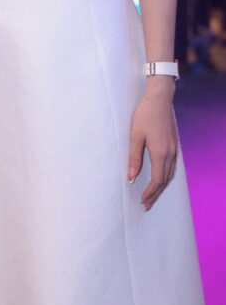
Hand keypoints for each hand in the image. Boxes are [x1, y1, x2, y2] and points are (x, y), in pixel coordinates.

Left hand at [127, 79, 177, 210]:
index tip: (142, 201)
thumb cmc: (144, 115)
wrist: (159, 99)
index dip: (150, 192)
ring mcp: (174, 149)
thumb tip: (131, 178)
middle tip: (146, 205)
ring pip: (170, 174)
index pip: (157, 180)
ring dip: (161, 187)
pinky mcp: (173, 145)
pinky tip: (160, 179)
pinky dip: (165, 177)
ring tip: (152, 196)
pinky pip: (172, 166)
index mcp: (160, 153)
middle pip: (165, 180)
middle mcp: (170, 153)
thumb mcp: (135, 136)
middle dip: (155, 194)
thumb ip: (134, 158)